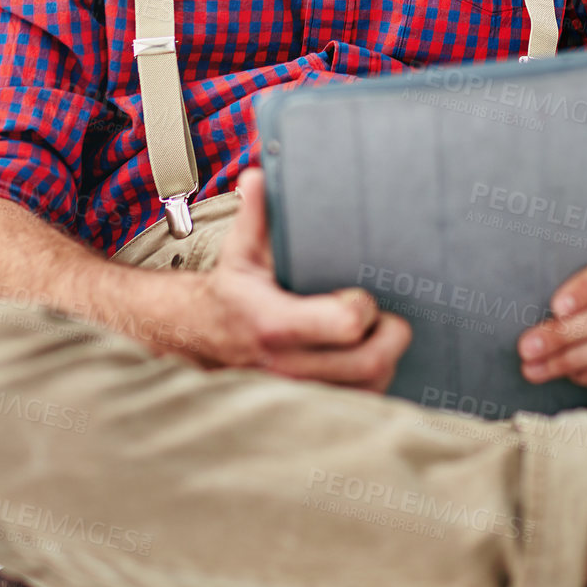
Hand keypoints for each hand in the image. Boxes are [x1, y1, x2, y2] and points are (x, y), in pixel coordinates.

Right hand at [168, 167, 411, 392]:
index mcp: (275, 324)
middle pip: (370, 363)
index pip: (347, 324)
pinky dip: (369, 386)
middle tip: (385, 318)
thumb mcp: (240, 251)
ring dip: (383, 362)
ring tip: (374, 336)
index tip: (360, 294)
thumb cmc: (231, 292)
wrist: (197, 341)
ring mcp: (297, 394)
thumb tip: (258, 176)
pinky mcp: (304, 410)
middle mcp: (287, 367)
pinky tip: (362, 361)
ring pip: (369, 391)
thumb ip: (255, 213)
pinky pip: (356, 408)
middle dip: (390, 335)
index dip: (364, 307)